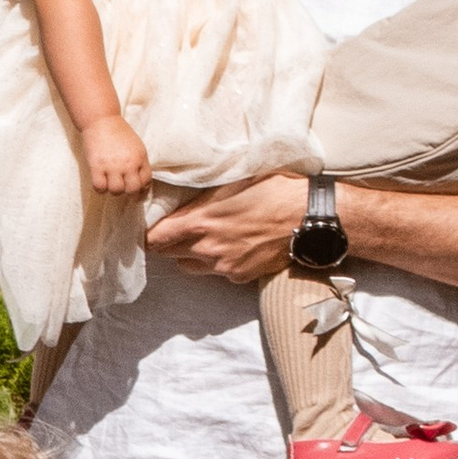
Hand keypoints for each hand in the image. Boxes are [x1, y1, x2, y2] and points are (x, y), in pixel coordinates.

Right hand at [81, 112, 151, 197]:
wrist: (101, 119)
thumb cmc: (119, 132)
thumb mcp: (137, 146)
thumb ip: (140, 163)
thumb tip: (143, 184)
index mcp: (140, 157)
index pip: (146, 181)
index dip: (142, 189)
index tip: (136, 191)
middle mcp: (128, 163)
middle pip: (132, 189)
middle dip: (128, 192)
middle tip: (122, 187)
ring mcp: (112, 165)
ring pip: (116, 191)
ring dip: (113, 190)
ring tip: (110, 183)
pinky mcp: (96, 166)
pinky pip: (99, 187)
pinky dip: (100, 189)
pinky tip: (100, 181)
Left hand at [144, 171, 308, 285]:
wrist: (309, 216)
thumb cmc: (274, 189)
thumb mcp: (232, 181)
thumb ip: (202, 196)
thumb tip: (181, 198)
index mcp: (200, 221)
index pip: (154, 238)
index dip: (149, 232)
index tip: (150, 225)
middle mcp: (207, 248)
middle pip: (167, 254)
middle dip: (168, 243)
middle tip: (176, 230)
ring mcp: (223, 266)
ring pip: (189, 266)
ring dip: (190, 255)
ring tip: (206, 239)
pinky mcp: (239, 276)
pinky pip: (216, 273)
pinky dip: (217, 263)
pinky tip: (233, 246)